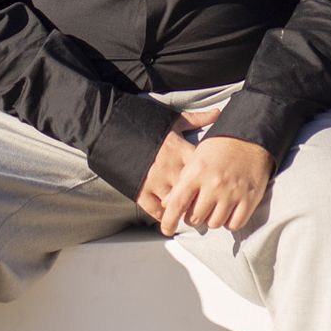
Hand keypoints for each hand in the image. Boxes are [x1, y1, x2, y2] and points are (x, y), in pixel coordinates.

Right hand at [136, 110, 218, 224]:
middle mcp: (169, 167)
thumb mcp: (173, 119)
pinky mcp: (139, 191)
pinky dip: (164, 216)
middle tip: (204, 202)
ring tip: (189, 213)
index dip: (210, 176)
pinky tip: (169, 216)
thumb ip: (197, 119)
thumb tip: (218, 113)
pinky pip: (155, 210)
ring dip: (182, 209)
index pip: (203, 168)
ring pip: (176, 203)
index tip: (214, 181)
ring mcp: (154, 181)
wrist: (113, 129)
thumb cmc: (145, 123)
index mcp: (179, 149)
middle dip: (199, 197)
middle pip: (192, 190)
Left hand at [152, 127, 272, 238]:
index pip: (177, 204)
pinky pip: (234, 224)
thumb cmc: (219, 147)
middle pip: (195, 218)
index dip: (169, 221)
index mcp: (197, 172)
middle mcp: (214, 184)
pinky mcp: (250, 198)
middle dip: (194, 217)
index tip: (167, 230)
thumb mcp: (195, 159)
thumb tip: (166, 205)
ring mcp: (233, 192)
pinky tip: (229, 211)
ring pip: (214, 224)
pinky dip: (230, 222)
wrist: (250, 136)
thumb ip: (182, 182)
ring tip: (215, 207)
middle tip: (198, 208)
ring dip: (212, 219)